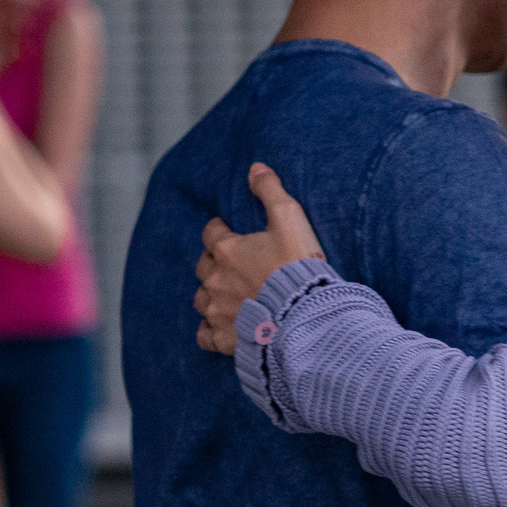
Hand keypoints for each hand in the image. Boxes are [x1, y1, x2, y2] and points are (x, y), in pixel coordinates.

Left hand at [194, 163, 322, 354]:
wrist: (305, 315)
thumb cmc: (298, 265)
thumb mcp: (289, 218)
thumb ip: (270, 190)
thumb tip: (255, 167)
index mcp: (226, 249)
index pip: (212, 232)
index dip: (221, 230)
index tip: (231, 233)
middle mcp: (215, 279)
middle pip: (204, 266)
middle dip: (215, 262)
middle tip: (236, 265)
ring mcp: (217, 310)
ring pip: (201, 299)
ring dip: (211, 294)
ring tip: (229, 295)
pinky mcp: (224, 338)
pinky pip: (205, 335)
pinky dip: (210, 330)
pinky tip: (222, 326)